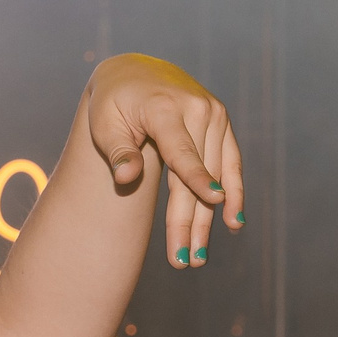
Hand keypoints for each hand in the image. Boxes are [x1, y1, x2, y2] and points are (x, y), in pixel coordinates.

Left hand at [84, 53, 244, 270]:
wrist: (134, 74)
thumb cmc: (112, 105)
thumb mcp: (104, 125)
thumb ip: (117, 151)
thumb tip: (126, 178)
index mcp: (165, 107)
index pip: (181, 150)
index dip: (196, 176)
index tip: (211, 200)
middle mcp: (197, 108)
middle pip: (197, 173)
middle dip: (191, 219)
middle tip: (184, 262)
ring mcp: (214, 114)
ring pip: (216, 174)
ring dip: (210, 217)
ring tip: (200, 255)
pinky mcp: (221, 123)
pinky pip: (231, 161)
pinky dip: (234, 191)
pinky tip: (233, 222)